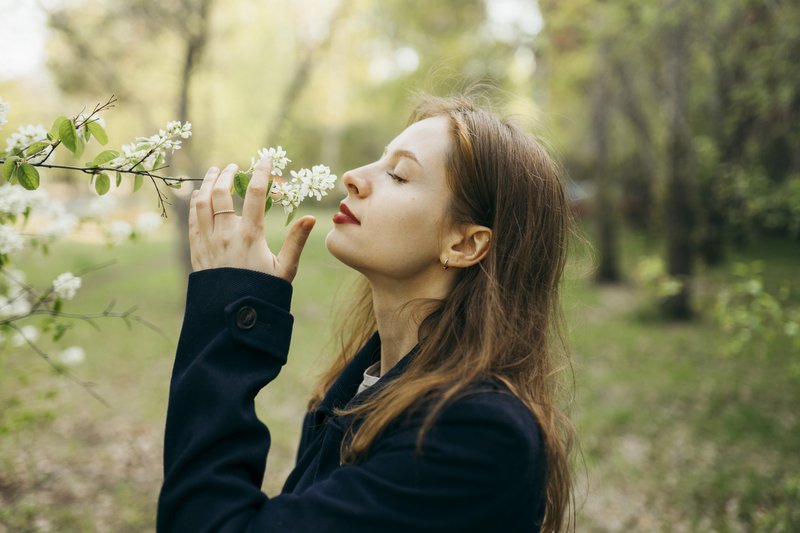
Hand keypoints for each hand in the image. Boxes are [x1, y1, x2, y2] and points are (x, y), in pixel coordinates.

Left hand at [188, 158, 315, 281]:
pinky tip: (198, 196)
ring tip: (214, 173)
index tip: (265, 160)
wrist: (232, 317)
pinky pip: (191, 220)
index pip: (256, 194)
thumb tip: (310, 218)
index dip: (261, 173)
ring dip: (207, 184)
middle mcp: (226, 235)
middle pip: (221, 193)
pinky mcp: (197, 252)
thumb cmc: (263, 292)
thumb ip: (296, 241)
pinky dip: (194, 203)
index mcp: (251, 236)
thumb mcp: (286, 269)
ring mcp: (208, 242)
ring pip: (201, 203)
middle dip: (227, 174)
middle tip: (234, 167)